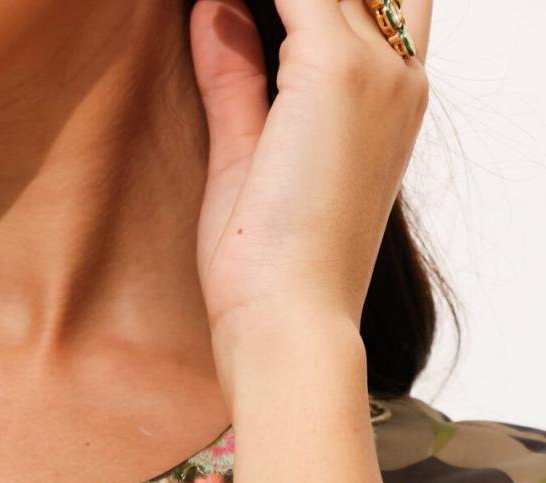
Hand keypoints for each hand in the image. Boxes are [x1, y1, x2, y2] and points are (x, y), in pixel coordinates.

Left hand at [190, 0, 431, 398]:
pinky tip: (212, 7)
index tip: (256, 17)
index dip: (320, 2)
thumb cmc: (268, 271)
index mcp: (394, 102)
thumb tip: (212, 8)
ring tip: (219, 13)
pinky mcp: (332, 69)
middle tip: (235, 15)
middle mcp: (398, 76)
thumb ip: (236, 78)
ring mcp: (372, 69)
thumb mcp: (244, 155)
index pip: (374, 4)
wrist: (290, 324)